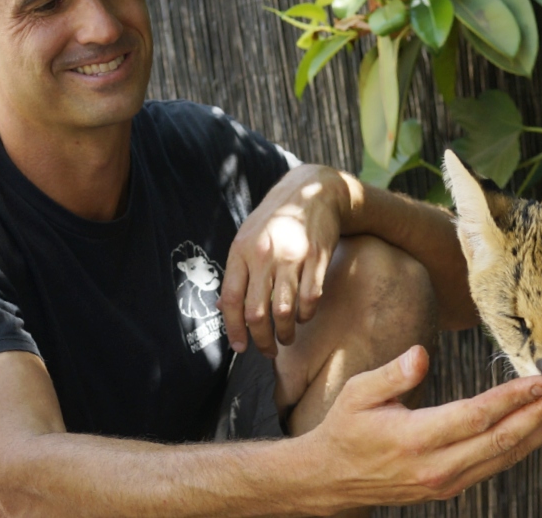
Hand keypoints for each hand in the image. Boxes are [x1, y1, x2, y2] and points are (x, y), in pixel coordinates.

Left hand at [220, 164, 349, 356]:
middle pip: (257, 311)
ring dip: (285, 333)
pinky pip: (310, 298)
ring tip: (286, 339)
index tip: (240, 347)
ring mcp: (293, 256)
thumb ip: (237, 272)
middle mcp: (264, 254)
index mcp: (242, 250)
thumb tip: (223, 307)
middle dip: (261, 340)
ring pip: (284, 310)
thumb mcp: (247, 238)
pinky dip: (306, 314)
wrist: (313, 191)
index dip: (233, 329)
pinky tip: (303, 317)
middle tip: (267, 351)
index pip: (231, 299)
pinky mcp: (318, 257)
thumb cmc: (276, 219)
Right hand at [307, 345, 541, 509]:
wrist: (332, 479)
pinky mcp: (452, 487)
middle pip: (501, 440)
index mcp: (414, 438)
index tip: (541, 380)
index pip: (474, 417)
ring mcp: (447, 481)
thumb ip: (393, 373)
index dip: (512, 399)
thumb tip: (422, 353)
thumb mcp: (359, 392)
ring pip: (505, 456)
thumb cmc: (347, 429)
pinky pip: (496, 465)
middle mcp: (436, 466)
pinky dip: (526, 445)